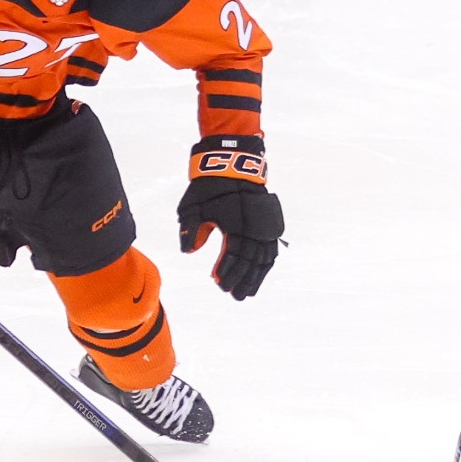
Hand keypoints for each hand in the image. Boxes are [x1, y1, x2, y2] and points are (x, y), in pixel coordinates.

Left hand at [178, 136, 283, 300]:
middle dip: (242, 280)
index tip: (217, 282)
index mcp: (236, 226)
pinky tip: (261, 273)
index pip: (233, 256)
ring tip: (248, 291)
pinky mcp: (269, 224)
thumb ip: (190, 230)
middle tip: (234, 295)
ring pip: (263, 259)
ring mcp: (264, 227)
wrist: (234, 166)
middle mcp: (254, 229)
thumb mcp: (193, 207)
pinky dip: (266, 264)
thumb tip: (189, 251)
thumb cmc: (210, 188)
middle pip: (250, 262)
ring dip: (256, 277)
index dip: (226, 271)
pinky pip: (271, 250)